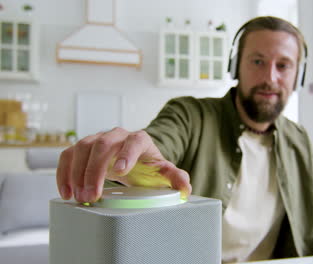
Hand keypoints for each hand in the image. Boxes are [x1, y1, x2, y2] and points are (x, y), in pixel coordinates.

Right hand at [56, 127, 191, 202]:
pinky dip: (64, 173)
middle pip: (102, 145)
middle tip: (92, 196)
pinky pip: (67, 155)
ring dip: (77, 174)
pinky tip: (66, 192)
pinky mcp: (82, 148)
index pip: (134, 141)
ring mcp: (98, 139)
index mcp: (140, 139)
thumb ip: (176, 178)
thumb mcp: (163, 173)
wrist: (134, 160)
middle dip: (95, 171)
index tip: (119, 171)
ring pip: (82, 148)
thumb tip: (185, 188)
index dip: (126, 154)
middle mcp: (117, 135)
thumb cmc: (148, 167)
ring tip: (79, 198)